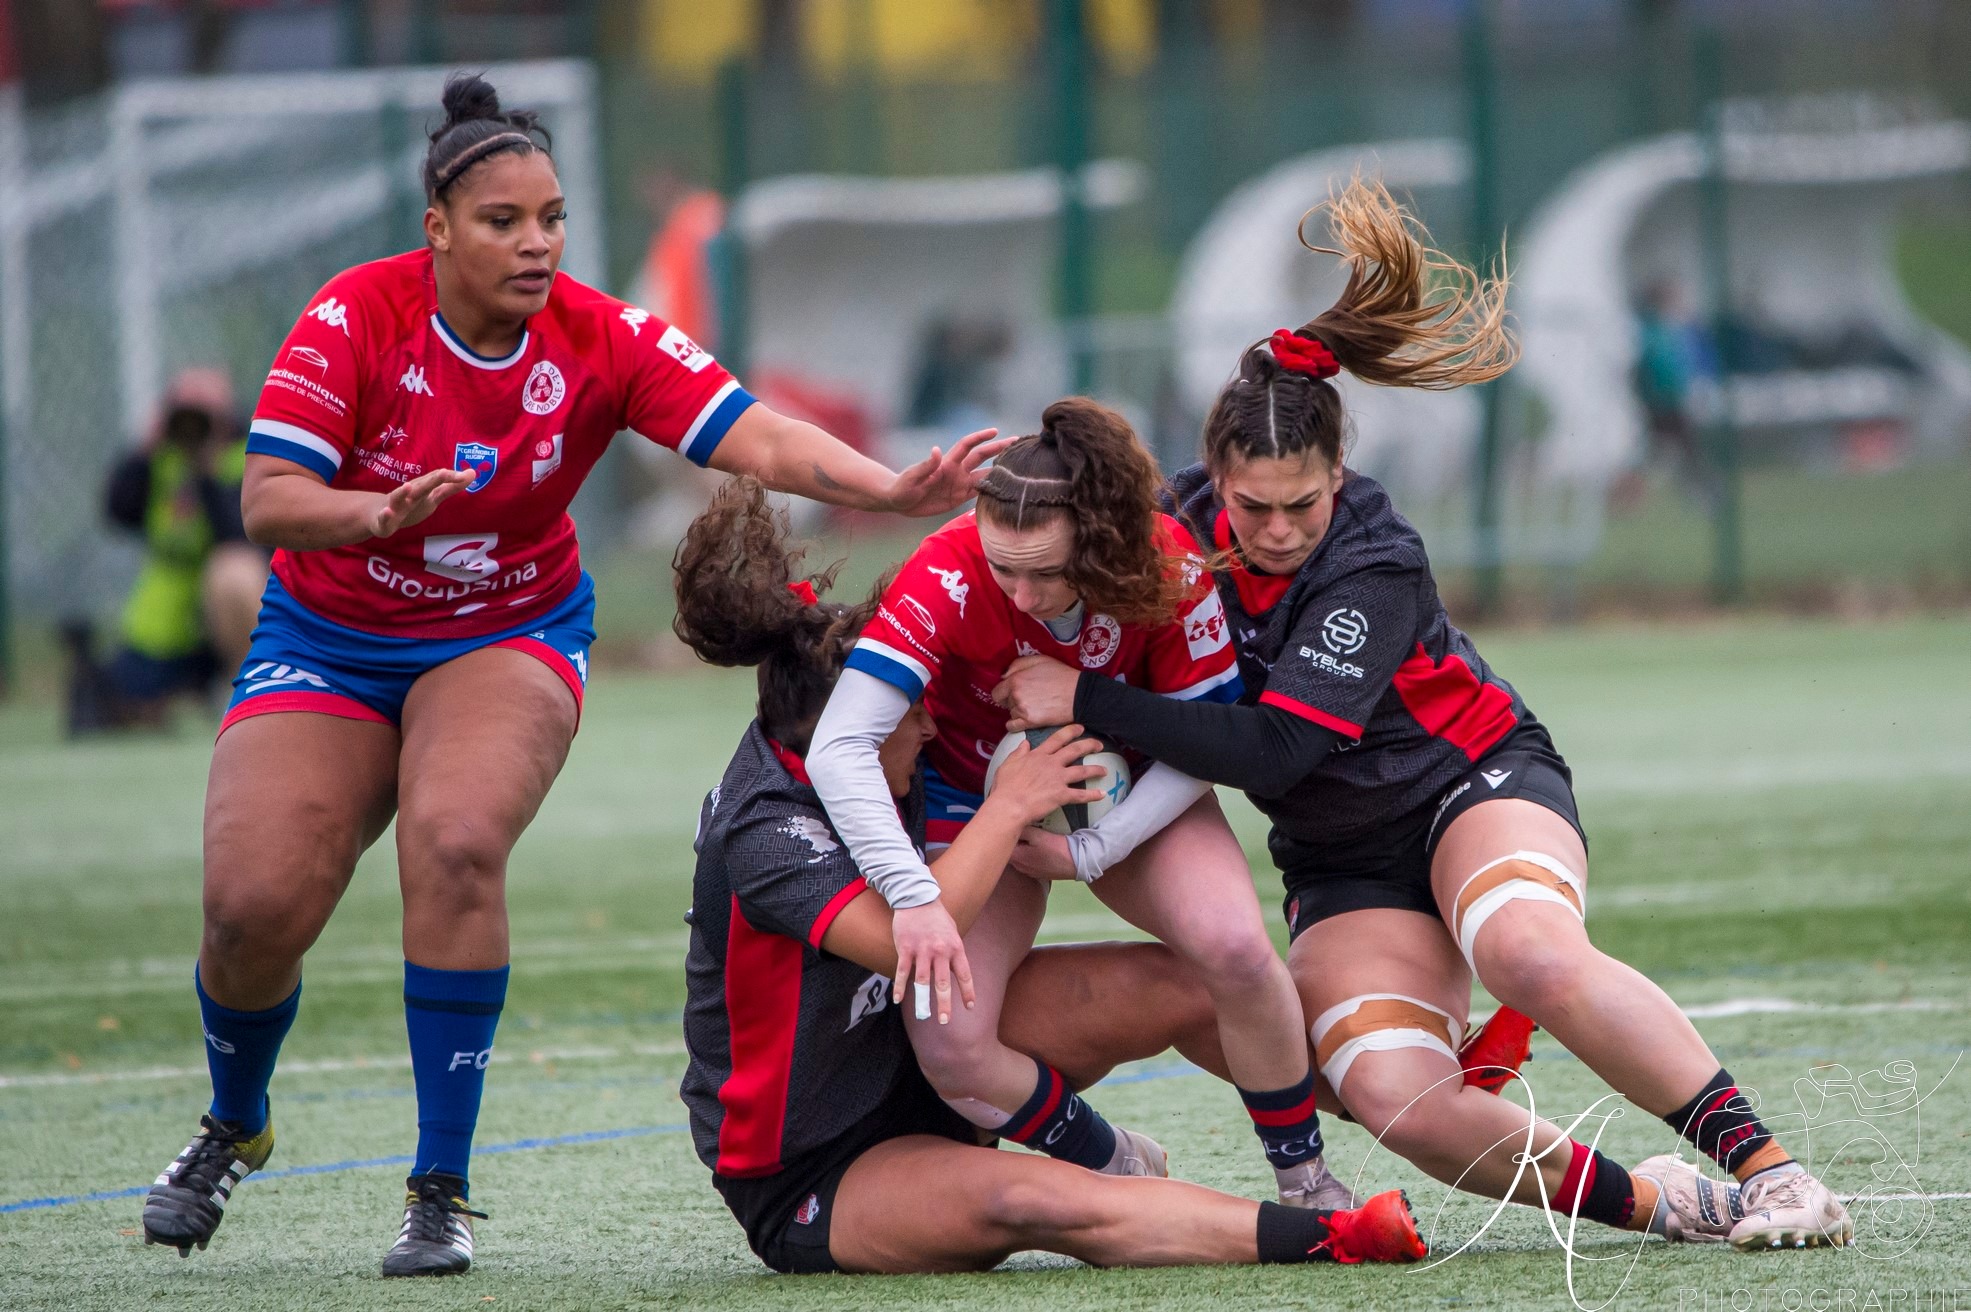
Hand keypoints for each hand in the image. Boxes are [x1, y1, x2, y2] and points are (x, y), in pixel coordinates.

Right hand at [367, 467, 473, 538]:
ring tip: (408, 486)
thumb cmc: (410, 503)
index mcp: (422, 490)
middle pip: (421, 487)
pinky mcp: (383, 521)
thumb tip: (472, 473)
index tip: (469, 474)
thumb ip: (451, 487)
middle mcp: (409, 495)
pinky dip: (385, 515)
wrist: (377, 514)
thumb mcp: (432, 496)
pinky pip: (384, 518)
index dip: (452, 478)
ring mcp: (395, 507)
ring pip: (397, 498)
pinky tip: (387, 512)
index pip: (438, 480)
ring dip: (402, 492)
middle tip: (444, 472)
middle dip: (432, 480)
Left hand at [881, 428, 1012, 516]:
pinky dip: (992, 491)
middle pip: (982, 457)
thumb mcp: (912, 477)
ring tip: (1019, 469)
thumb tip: (936, 450)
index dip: (981, 437)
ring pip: (984, 475)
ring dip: (999, 472)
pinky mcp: (958, 498)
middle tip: (1017, 443)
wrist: (899, 501)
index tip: (995, 431)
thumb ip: (926, 465)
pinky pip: (979, 493)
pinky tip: (1005, 491)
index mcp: (947, 464)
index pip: (967, 446)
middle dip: (998, 449)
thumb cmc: (903, 486)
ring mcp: (959, 484)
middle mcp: (957, 471)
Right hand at [891, 900, 973, 1025]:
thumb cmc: (937, 917)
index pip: (964, 974)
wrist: (917, 898)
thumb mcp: (953, 932)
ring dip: (922, 1000)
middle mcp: (940, 951)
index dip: (967, 992)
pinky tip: (898, 1000)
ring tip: (923, 1016)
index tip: (970, 1007)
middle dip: (944, 1004)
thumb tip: (956, 972)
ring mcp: (922, 950)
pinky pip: (903, 972)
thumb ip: (954, 952)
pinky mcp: (906, 948)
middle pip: (943, 983)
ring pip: (922, 981)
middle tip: (944, 1021)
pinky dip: (900, 987)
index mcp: (955, 947)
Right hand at [986, 724, 1105, 826]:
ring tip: (1104, 770)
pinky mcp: (1062, 795)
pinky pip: (1081, 795)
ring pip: (1082, 771)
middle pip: (1074, 750)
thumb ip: (1018, 753)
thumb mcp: (1008, 764)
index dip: (1070, 732)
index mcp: (1038, 755)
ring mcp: (1058, 778)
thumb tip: (1025, 743)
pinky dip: (1093, 795)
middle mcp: (1051, 764)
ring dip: (1095, 769)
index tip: (1080, 728)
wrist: (1009, 805)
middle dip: (1089, 745)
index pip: (1057, 739)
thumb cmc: (1005, 786)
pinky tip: (1102, 794)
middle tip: (1099, 744)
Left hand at [993, 654, 1082, 730]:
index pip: (997, 692)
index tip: (1013, 692)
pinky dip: (1016, 724)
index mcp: (1016, 680)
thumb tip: (1004, 676)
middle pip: (1005, 702)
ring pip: (1010, 713)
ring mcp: (1022, 710)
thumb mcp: (1039, 660)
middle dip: (1013, 700)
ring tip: (1033, 706)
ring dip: (1017, 711)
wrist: (1079, 695)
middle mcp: (1016, 695)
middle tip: (1028, 698)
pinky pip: (1012, 726)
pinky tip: (1025, 719)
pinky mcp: (1030, 722)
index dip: (1004, 692)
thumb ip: (1016, 665)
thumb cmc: (1061, 675)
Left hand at [1009, 828, 1077, 880]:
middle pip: (1010, 848)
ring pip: (1019, 854)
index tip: (1011, 822)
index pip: (1001, 842)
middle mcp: (1018, 867)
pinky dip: (1029, 852)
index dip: (1005, 830)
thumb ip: (1020, 830)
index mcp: (1015, 857)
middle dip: (1013, 837)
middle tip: (1021, 826)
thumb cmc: (1056, 848)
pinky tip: (1038, 846)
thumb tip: (1009, 824)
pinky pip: (1027, 860)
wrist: (1077, 862)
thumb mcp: (1037, 834)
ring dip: (1022, 845)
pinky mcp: (1036, 873)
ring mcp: (1027, 872)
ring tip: (1031, 834)